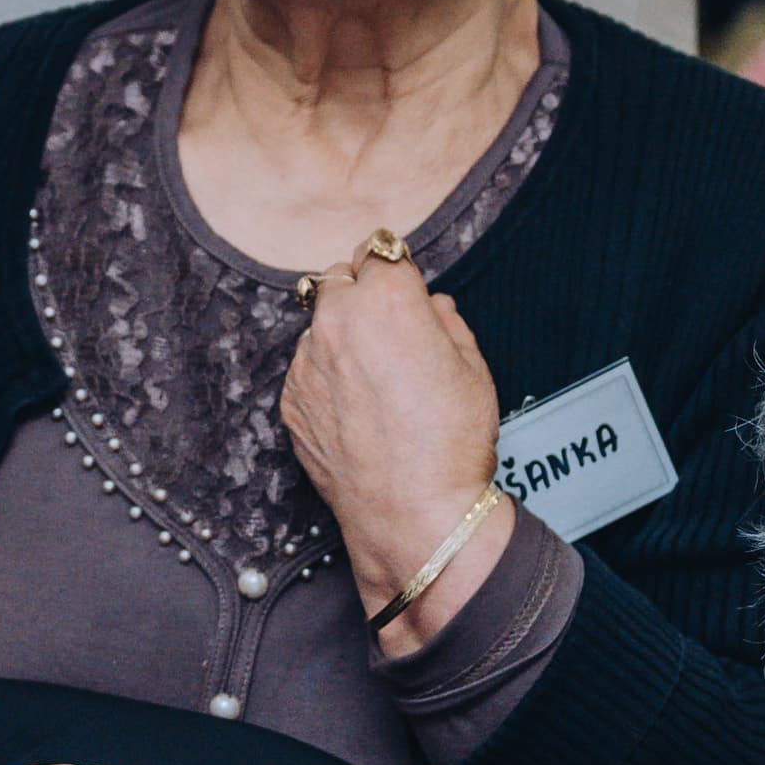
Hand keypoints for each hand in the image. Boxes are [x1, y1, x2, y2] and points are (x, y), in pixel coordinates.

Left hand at [282, 248, 506, 635]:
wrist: (413, 512)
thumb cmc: (451, 442)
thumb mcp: (473, 368)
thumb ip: (446, 322)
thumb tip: (432, 307)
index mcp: (386, 299)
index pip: (379, 251)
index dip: (395, 268)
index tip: (401, 283)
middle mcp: (336, 321)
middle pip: (338, 279)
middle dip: (361, 293)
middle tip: (388, 327)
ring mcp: (306, 363)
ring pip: (317, 327)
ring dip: (339, 337)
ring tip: (375, 380)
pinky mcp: (290, 401)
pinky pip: (306, 371)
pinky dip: (325, 378)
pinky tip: (357, 409)